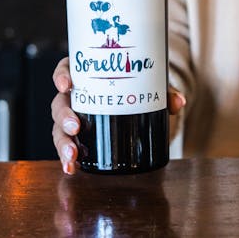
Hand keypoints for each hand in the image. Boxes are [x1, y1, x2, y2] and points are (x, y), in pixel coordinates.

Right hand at [51, 57, 185, 174]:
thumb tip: (179, 102)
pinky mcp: (79, 137)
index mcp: (86, 74)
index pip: (67, 69)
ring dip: (63, 143)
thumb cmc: (137, 87)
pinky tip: (72, 168)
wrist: (141, 104)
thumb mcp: (149, 86)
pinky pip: (67, 146)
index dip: (61, 75)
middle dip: (64, 116)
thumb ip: (163, 93)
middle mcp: (75, 96)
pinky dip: (68, 158)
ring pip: (59, 128)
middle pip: (59, 103)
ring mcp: (74, 117)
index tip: (66, 85)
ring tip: (73, 156)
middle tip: (76, 126)